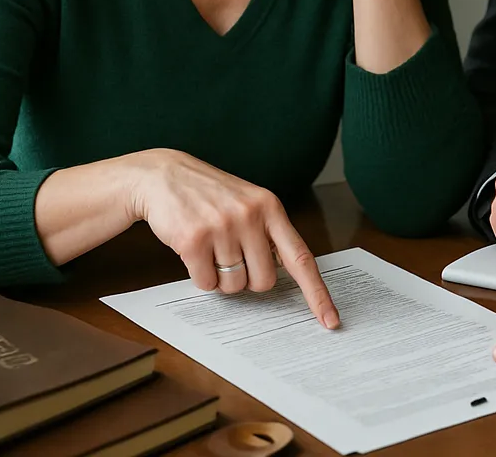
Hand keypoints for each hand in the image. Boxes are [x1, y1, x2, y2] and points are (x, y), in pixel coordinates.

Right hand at [128, 150, 339, 328]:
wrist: (165, 176)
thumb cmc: (211, 195)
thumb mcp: (249, 203)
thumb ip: (269, 233)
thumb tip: (287, 275)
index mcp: (271, 208)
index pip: (301, 257)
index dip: (317, 292)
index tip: (330, 319)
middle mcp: (251, 216)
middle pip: (264, 281)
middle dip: (247, 278)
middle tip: (231, 254)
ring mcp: (222, 227)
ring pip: (234, 286)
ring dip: (221, 277)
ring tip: (211, 247)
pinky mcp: (194, 240)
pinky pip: (206, 283)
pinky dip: (200, 276)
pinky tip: (194, 250)